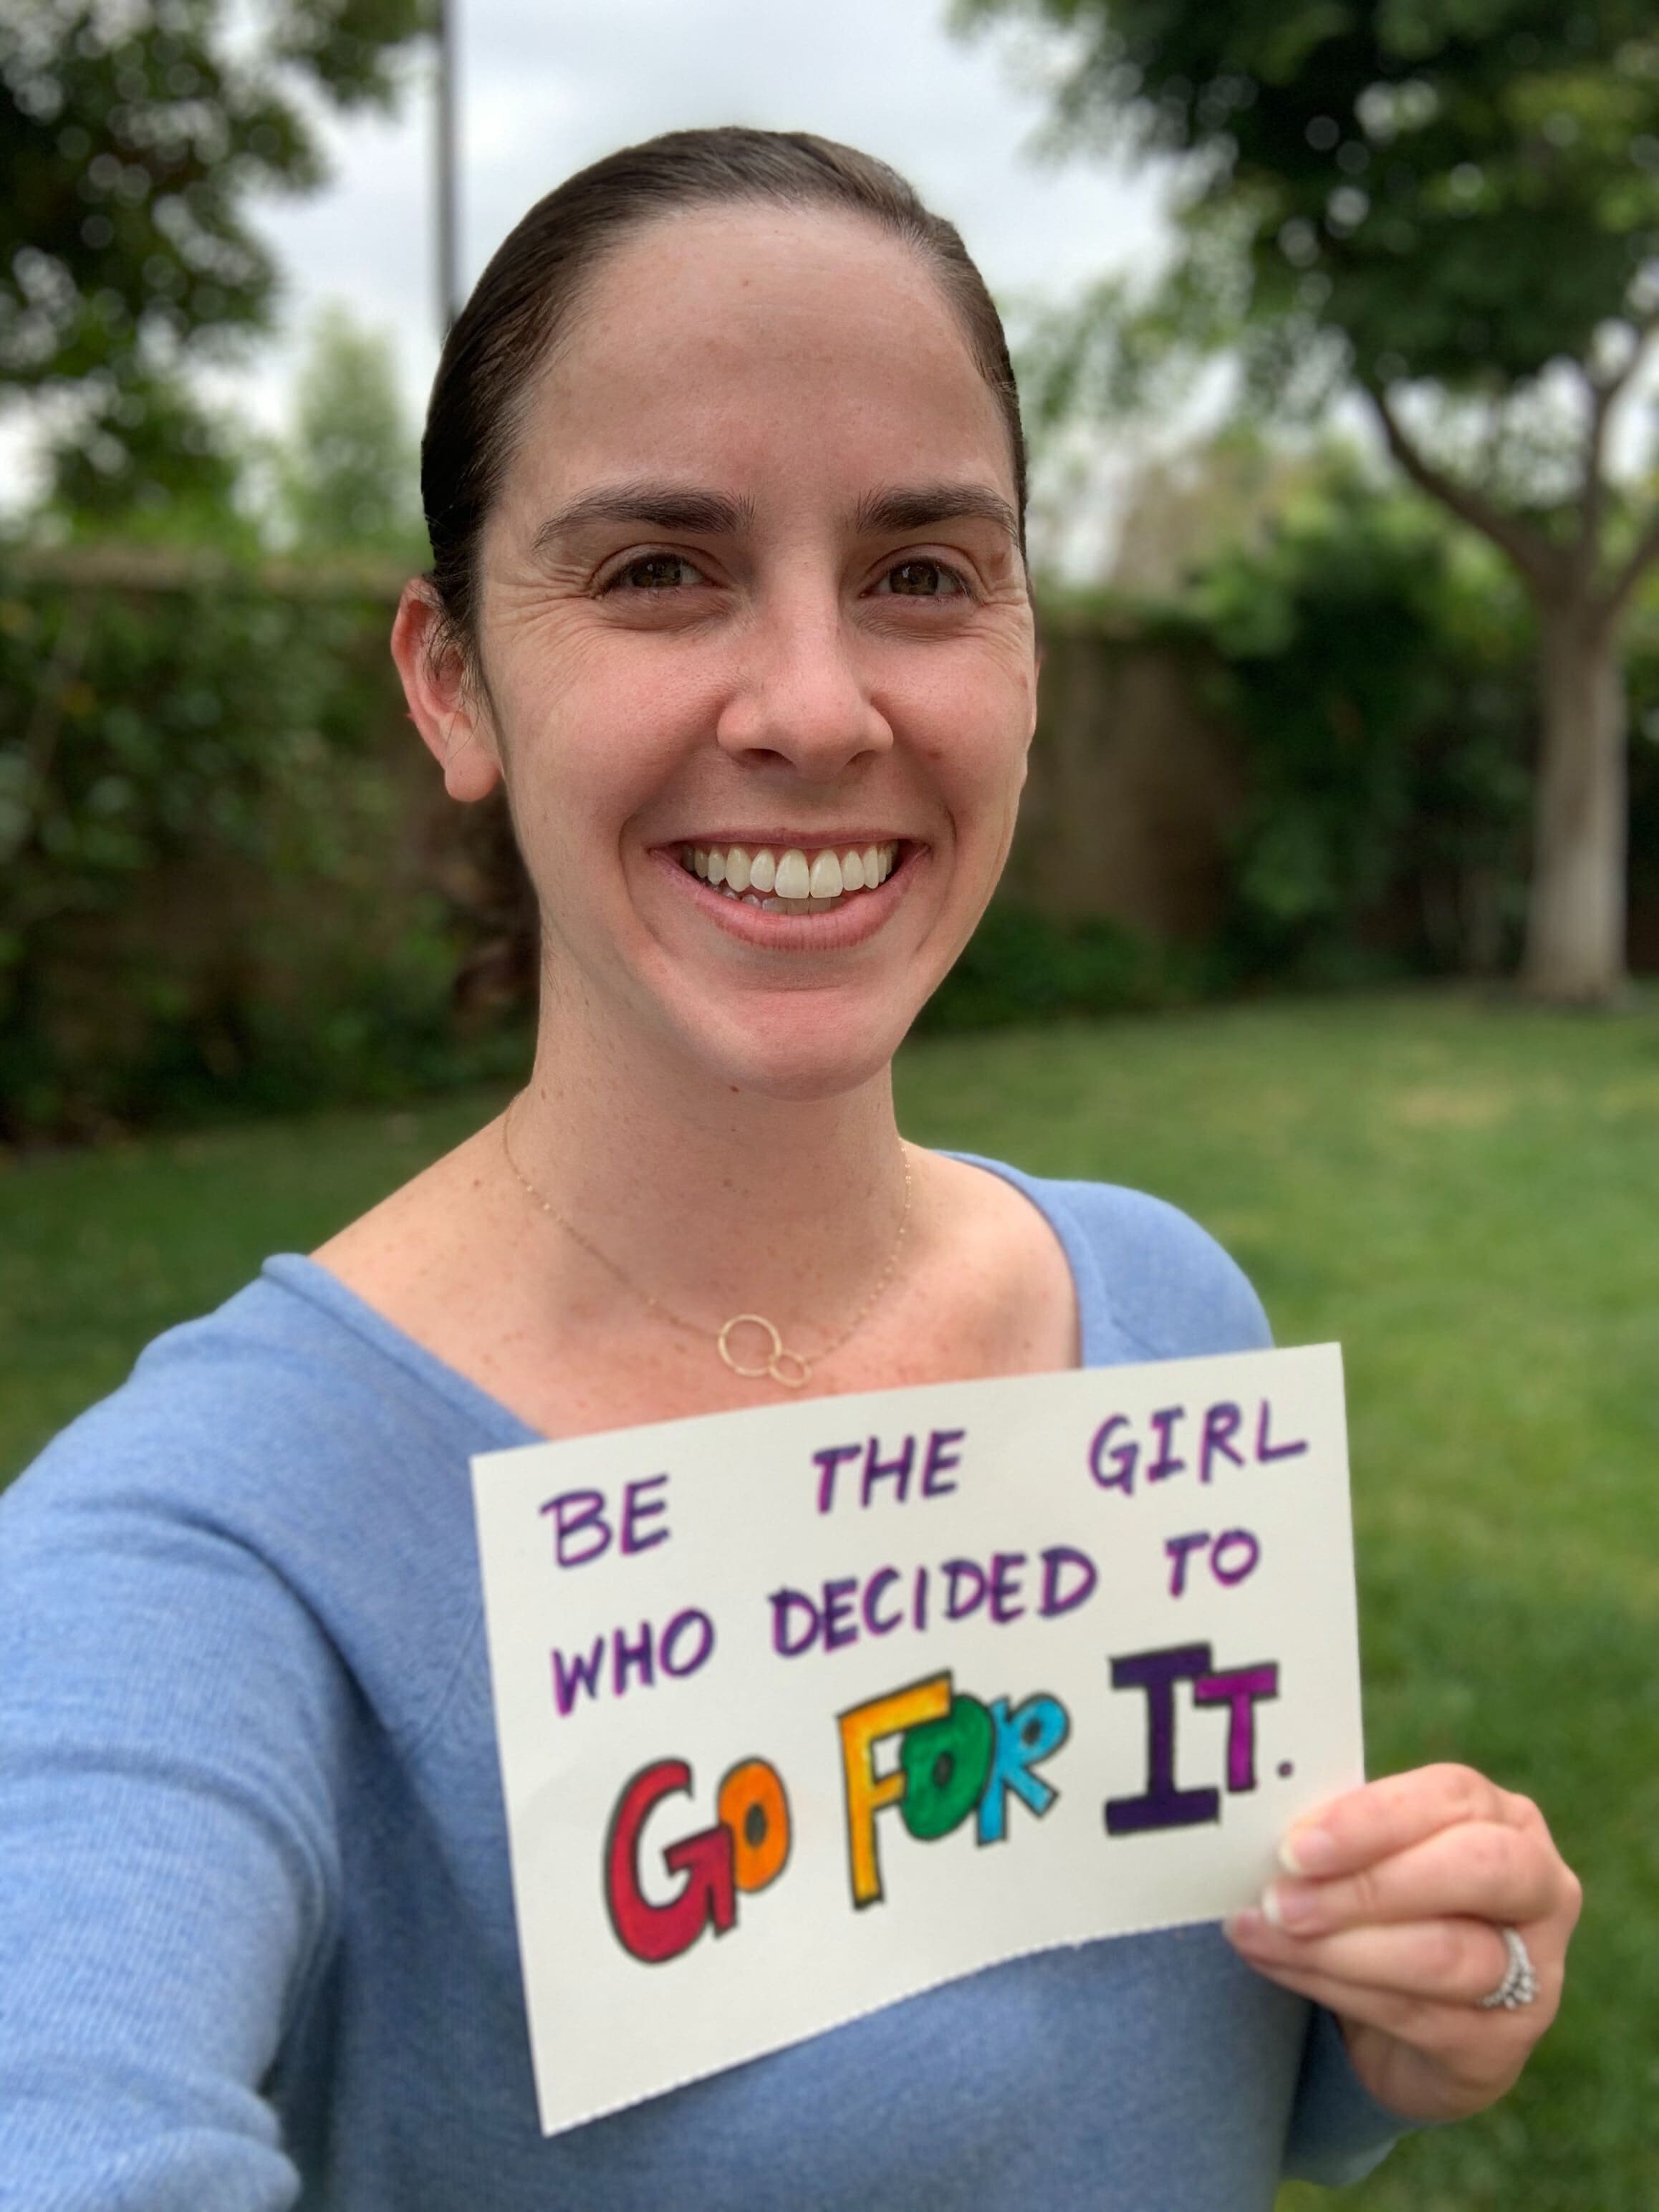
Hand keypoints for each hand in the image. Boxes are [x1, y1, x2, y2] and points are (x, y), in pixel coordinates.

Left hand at [1224, 1764, 1581, 2121]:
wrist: (1407, 2028)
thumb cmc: (1382, 1908)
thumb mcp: (1369, 1858)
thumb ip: (1338, 1838)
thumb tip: (1263, 1830)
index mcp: (1504, 1818)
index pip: (1452, 1797)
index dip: (1373, 1819)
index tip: (1296, 1846)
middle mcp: (1540, 1888)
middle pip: (1475, 1869)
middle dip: (1369, 1885)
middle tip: (1283, 1900)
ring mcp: (1534, 1972)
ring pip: (1445, 1953)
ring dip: (1339, 1947)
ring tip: (1264, 1935)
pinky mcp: (1503, 2045)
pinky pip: (1418, 2014)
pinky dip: (1336, 1989)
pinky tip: (1280, 1967)